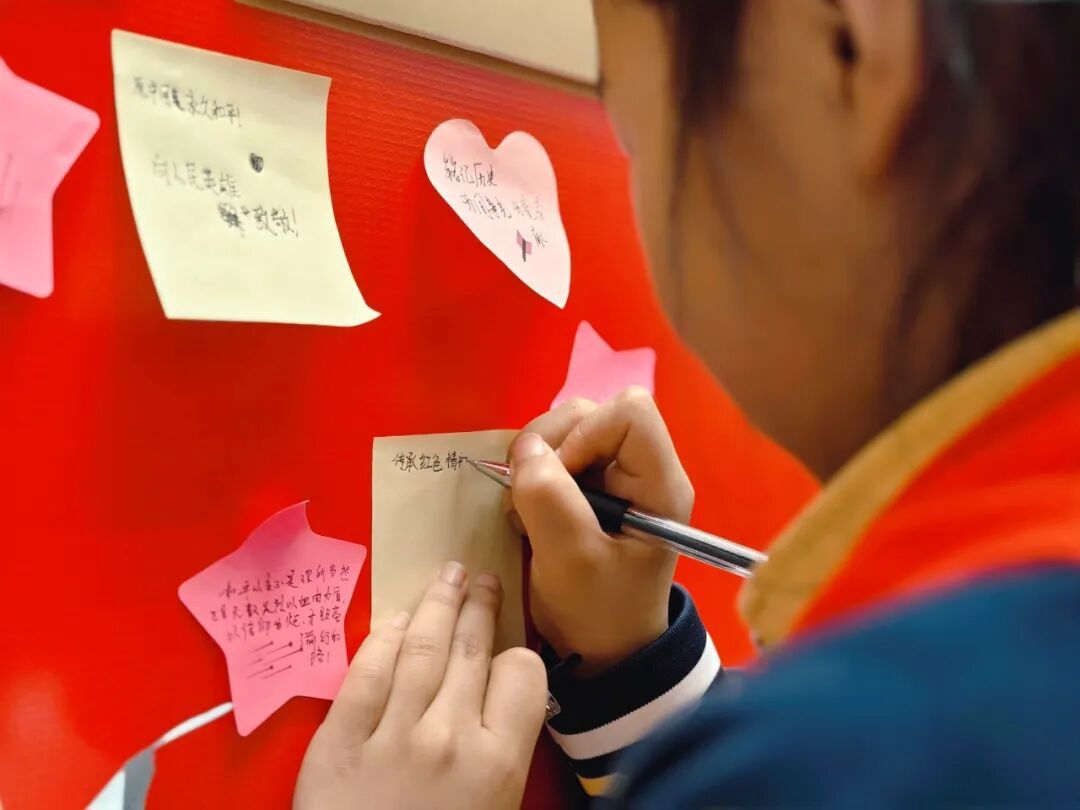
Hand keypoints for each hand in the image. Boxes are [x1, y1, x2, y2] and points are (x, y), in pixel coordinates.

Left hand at [294, 563, 546, 809]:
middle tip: (481, 578)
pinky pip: (364, 675)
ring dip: (437, 604)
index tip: (508, 652)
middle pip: (469, 649)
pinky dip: (381, 640)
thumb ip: (502, 754)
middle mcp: (447, 736)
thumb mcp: (495, 809)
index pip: (520, 673)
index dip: (517, 656)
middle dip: (478, 605)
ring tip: (447, 576)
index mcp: (495, 762)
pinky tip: (394, 619)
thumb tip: (503, 700)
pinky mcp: (337, 740)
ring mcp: (390, 734)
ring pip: (420, 647)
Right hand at [507, 387, 693, 673]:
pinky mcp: (589, 487)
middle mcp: (641, 469)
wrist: (603, 651)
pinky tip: (531, 517)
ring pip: (566, 429)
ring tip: (528, 513)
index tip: (560, 480)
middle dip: (550, 447)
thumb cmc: (600, 612)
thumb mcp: (572, 563)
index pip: (629, 411)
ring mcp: (614, 476)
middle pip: (590, 413)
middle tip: (530, 497)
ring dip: (535, 464)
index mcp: (659, 483)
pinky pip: (554, 455)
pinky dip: (532, 478)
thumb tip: (526, 450)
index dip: (585, 434)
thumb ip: (549, 502)